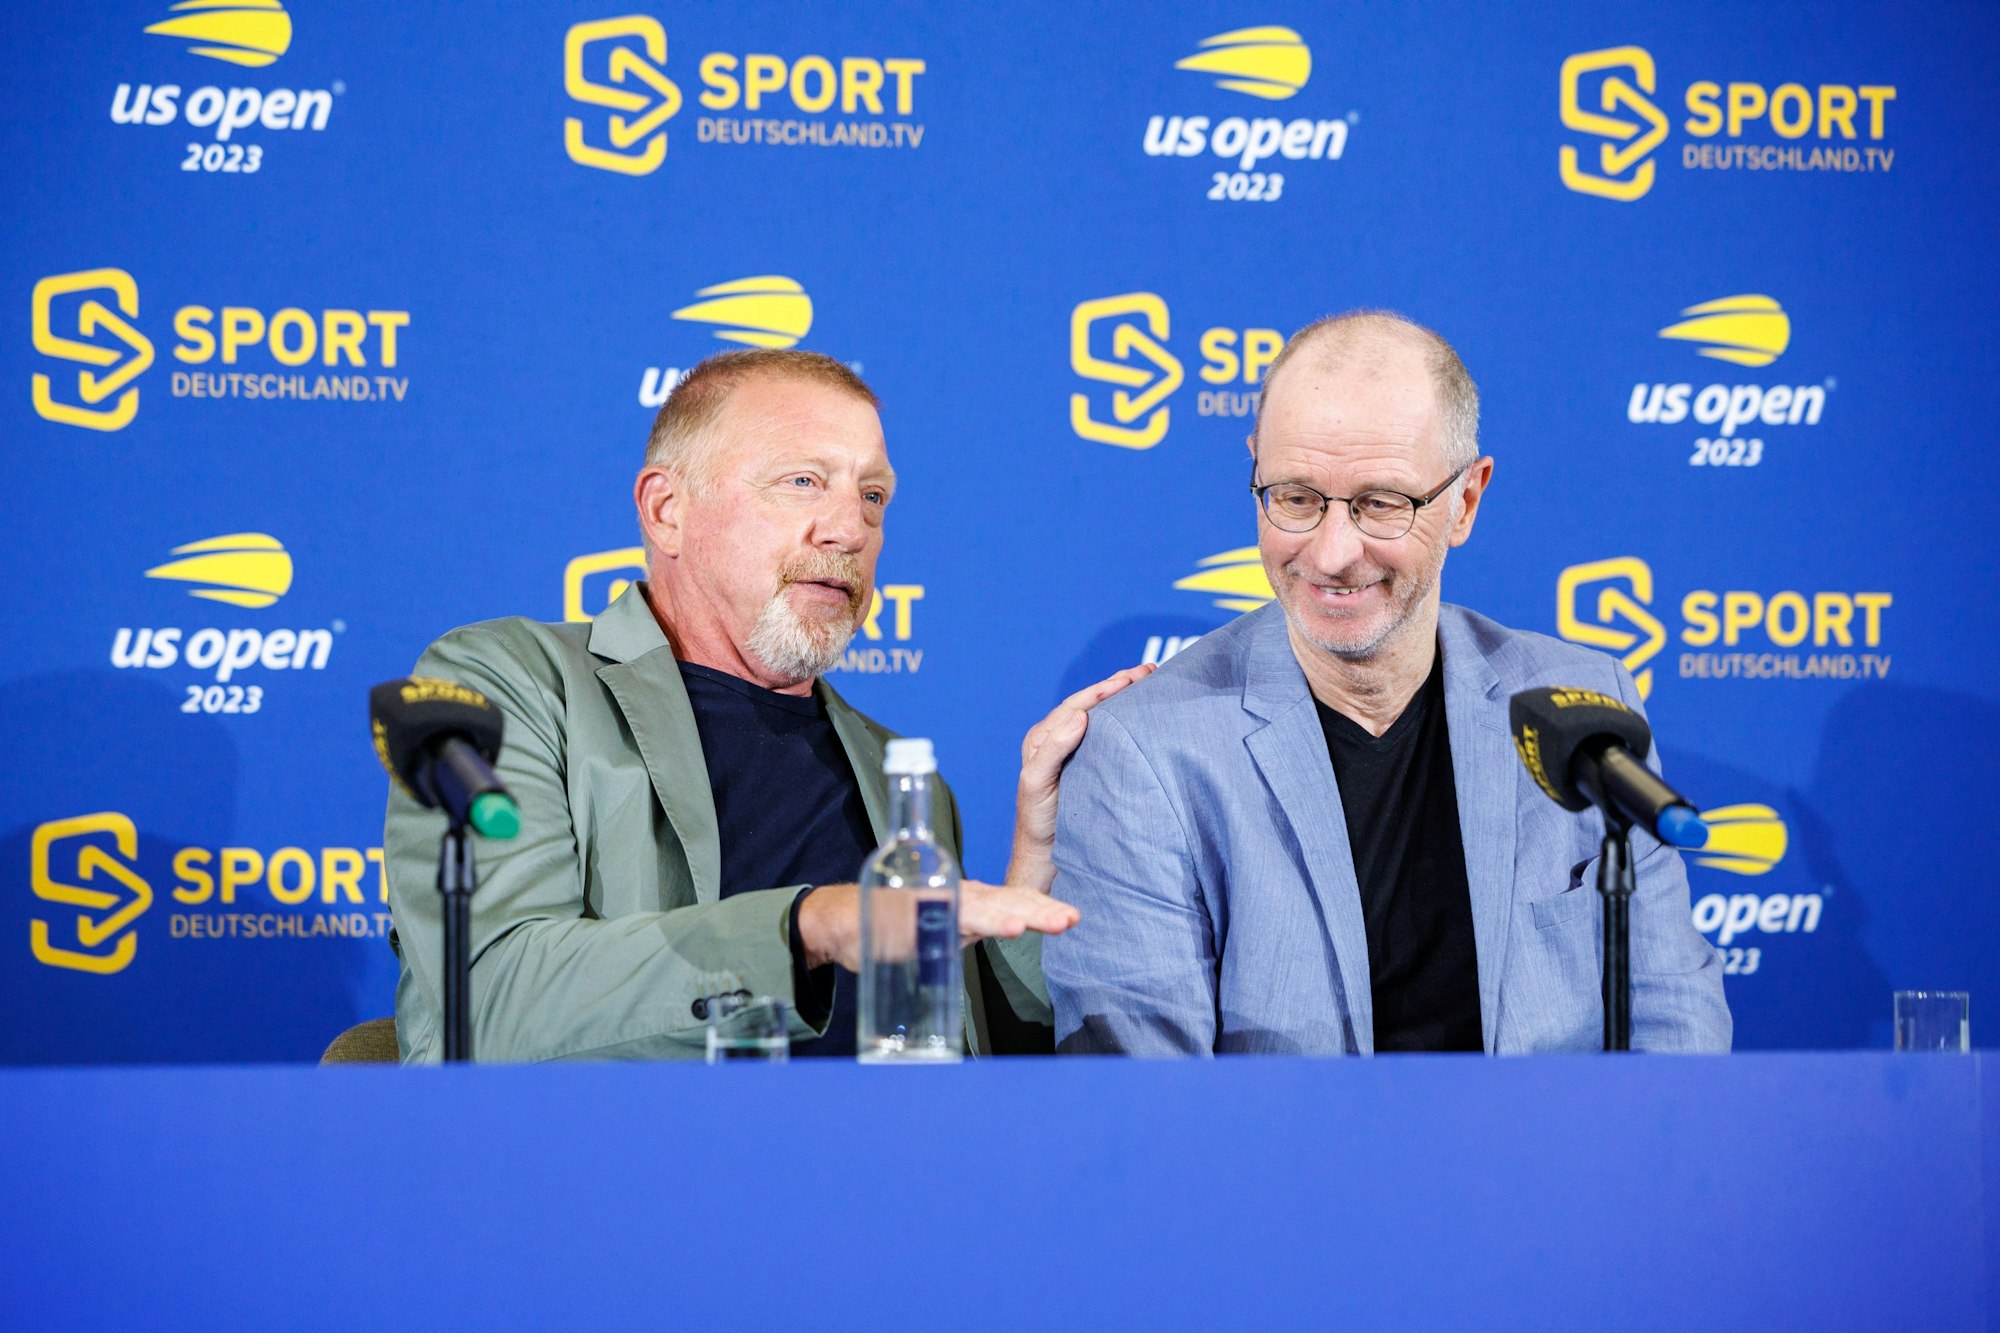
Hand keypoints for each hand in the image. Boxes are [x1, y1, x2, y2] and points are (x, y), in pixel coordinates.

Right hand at [795, 881, 1080, 972]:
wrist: (841, 920)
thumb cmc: (895, 924)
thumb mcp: (942, 931)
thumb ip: (970, 930)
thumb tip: (1003, 930)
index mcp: (970, 904)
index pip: (1013, 903)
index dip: (1042, 909)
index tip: (1071, 918)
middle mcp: (959, 897)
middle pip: (1007, 902)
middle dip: (1041, 911)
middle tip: (1070, 919)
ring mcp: (938, 902)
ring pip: (986, 908)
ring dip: (1017, 915)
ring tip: (1046, 922)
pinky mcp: (917, 912)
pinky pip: (952, 918)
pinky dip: (980, 922)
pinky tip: (1004, 927)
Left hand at [1008, 664, 1155, 892]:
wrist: (1046, 853)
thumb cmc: (1038, 820)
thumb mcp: (1038, 782)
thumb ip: (1053, 749)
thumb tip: (1080, 715)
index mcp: (1042, 739)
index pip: (1077, 705)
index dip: (1104, 689)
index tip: (1131, 678)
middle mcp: (1055, 739)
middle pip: (1091, 703)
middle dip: (1119, 685)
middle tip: (1149, 672)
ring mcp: (1072, 751)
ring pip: (1099, 716)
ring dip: (1122, 697)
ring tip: (1148, 681)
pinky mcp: (1086, 764)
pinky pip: (1105, 734)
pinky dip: (1122, 718)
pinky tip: (1139, 712)